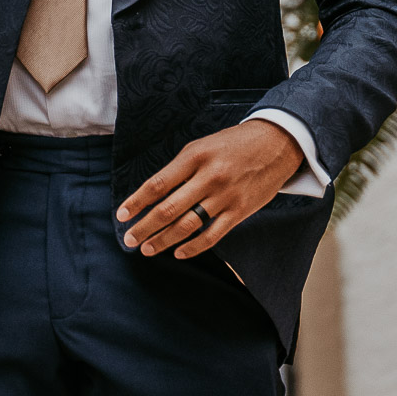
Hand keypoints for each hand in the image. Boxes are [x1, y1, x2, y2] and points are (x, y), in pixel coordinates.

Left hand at [116, 120, 306, 259]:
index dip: (136, 202)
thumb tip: (153, 196)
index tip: (121, 215)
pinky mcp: (240, 211)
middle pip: (168, 209)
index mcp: (193, 157)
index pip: (157, 184)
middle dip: (145, 227)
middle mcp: (208, 177)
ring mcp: (225, 196)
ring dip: (164, 240)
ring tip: (147, 248)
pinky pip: (213, 235)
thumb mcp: (200, 147)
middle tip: (129, 240)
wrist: (275, 144)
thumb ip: (179, 170)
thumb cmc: (231, 145)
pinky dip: (193, 247)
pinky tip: (178, 253)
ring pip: (188, 225)